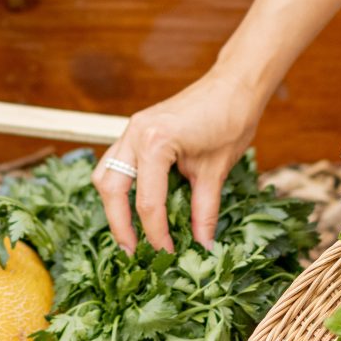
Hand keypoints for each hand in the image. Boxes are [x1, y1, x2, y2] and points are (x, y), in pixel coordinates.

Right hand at [96, 70, 265, 252]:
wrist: (234, 84)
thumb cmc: (230, 120)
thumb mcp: (216, 171)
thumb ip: (204, 211)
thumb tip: (202, 246)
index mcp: (155, 143)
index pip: (147, 202)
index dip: (156, 234)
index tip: (167, 256)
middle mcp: (135, 134)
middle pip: (112, 189)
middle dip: (120, 225)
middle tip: (134, 253)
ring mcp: (132, 129)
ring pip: (105, 174)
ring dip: (113, 205)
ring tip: (129, 233)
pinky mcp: (137, 129)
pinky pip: (116, 161)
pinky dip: (120, 185)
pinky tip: (134, 204)